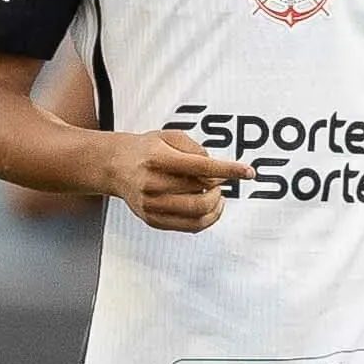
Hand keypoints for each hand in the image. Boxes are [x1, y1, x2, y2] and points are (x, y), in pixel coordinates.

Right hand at [105, 125, 251, 232]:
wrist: (115, 166)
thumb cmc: (146, 149)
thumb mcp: (169, 136)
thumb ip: (195, 148)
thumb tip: (216, 168)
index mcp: (157, 159)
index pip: (201, 167)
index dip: (229, 170)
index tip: (248, 172)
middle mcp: (152, 184)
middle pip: (201, 191)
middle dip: (218, 185)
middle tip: (219, 180)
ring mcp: (152, 205)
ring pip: (198, 211)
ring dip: (215, 203)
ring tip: (216, 193)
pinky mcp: (153, 219)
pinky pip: (190, 226)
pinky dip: (208, 219)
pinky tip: (211, 207)